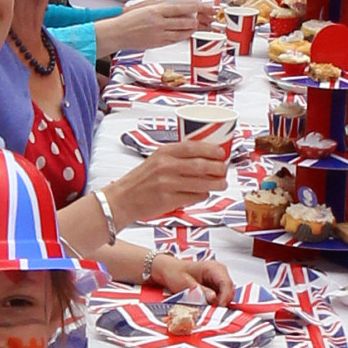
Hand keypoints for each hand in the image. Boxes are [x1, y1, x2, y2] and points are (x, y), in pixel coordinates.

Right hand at [96, 0, 213, 55]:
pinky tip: (186, 33)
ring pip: (183, 33)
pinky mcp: (158, 44)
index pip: (181, 8)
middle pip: (185, 22)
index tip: (206, 6)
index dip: (196, 8)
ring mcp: (159, 35)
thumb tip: (176, 4)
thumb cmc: (129, 17)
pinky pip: (175, 40)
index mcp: (157, 10)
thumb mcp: (145, 5)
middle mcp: (160, 23)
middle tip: (207, 17)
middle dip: (199, 20)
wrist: (118, 33)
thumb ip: (161, 4)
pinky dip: (183, 36)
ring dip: (192, 29)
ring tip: (198, 24)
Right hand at [111, 141, 226, 219]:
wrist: (122, 199)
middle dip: (218, 167)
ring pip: (201, 182)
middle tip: (225, 169)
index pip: (193, 147)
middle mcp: (166, 166)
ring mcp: (167, 184)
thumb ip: (176, 157)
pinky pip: (193, 197)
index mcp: (163, 152)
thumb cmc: (140, 180)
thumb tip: (204, 156)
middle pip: (201, 165)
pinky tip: (205, 193)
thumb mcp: (156, 160)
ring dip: (216, 183)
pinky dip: (203, 195)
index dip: (211, 149)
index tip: (221, 152)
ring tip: (222, 183)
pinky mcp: (168, 200)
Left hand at [151, 255, 235, 302]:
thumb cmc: (175, 273)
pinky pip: (221, 297)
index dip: (225, 297)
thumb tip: (213, 298)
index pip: (226, 283)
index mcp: (212, 268)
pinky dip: (216, 304)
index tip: (219, 308)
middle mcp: (218, 272)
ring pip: (227, 295)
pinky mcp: (216, 287)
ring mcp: (218, 280)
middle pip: (229, 290)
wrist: (169, 270)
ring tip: (208, 310)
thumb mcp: (185, 283)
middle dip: (223, 302)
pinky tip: (208, 307)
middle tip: (212, 312)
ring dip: (220, 304)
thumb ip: (200, 291)